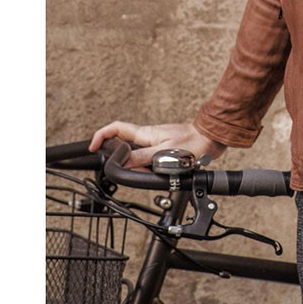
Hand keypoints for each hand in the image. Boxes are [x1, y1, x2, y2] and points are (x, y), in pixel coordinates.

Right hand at [89, 121, 225, 169]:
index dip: (101, 136)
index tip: (91, 147)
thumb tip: (123, 162)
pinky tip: (158, 174)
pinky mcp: (163, 148)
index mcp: (145, 134)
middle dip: (119, 159)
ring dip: (137, 167)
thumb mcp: (164, 154)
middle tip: (124, 171)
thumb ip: (143, 158)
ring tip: (150, 174)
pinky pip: (148, 158)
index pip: (116, 129)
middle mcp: (148, 136)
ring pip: (136, 154)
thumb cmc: (193, 143)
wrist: (211, 139)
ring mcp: (155, 141)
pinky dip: (148, 168)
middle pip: (122, 144)